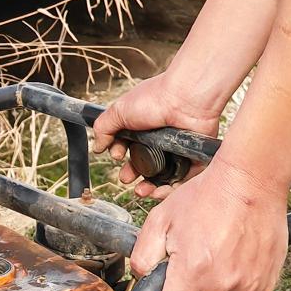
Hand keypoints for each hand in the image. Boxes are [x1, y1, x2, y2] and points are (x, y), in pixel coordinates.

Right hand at [91, 68, 227, 198]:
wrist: (185, 99)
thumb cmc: (155, 98)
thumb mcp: (120, 110)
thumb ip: (104, 127)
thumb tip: (97, 146)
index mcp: (142, 126)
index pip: (128, 146)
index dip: (120, 154)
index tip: (117, 155)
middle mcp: (159, 138)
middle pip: (144, 164)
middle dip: (132, 174)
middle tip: (126, 178)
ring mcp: (176, 149)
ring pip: (161, 176)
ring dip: (149, 187)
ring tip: (141, 191)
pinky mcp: (193, 159)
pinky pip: (181, 180)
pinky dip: (170, 188)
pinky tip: (158, 191)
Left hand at [130, 156, 289, 290]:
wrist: (251, 182)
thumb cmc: (207, 196)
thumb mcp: (161, 218)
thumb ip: (143, 255)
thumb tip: (141, 279)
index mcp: (192, 273)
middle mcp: (222, 286)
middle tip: (185, 278)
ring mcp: (247, 287)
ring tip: (212, 259)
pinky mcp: (265, 284)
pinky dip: (235, 285)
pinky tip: (232, 257)